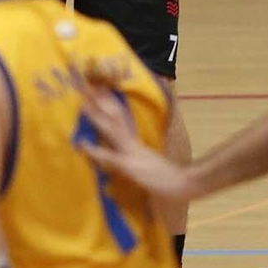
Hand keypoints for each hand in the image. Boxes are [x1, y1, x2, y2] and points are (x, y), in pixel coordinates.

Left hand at [76, 83, 198, 202]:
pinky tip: (81, 144)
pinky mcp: (130, 166)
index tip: (98, 88)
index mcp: (136, 143)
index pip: (121, 117)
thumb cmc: (170, 178)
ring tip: (82, 102)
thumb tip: (127, 155)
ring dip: (96, 116)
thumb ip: (137, 158)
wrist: (186, 182)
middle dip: (101, 101)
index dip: (109, 103)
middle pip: (115, 116)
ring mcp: (131, 152)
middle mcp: (133, 143)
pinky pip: (109, 157)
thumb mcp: (149, 165)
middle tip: (86, 85)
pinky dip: (94, 150)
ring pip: (111, 129)